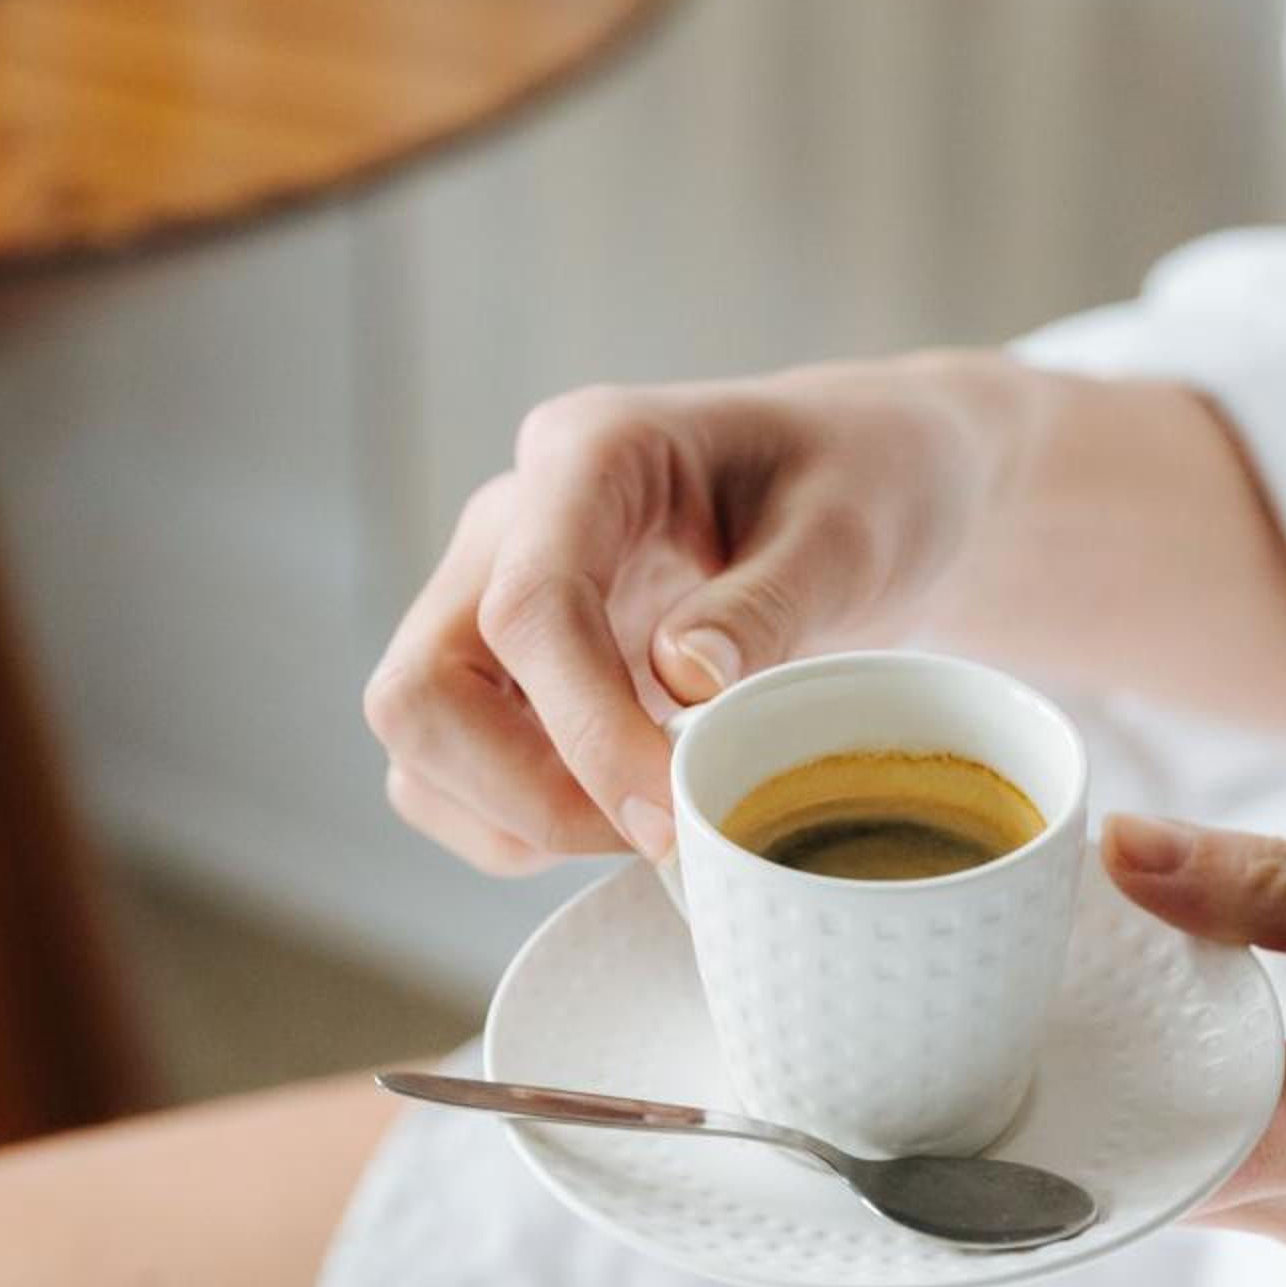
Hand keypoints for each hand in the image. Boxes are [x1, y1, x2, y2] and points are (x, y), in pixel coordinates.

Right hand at [366, 355, 1012, 872]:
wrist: (865, 486)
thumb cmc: (861, 488)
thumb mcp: (849, 531)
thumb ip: (766, 602)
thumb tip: (682, 680)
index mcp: (590, 453)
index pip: (529, 606)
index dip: (587, 731)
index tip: (674, 812)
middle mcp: (511, 522)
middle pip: (422, 689)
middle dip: (527, 793)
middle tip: (662, 833)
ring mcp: (489, 596)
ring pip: (420, 746)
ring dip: (521, 819)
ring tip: (662, 822)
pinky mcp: (500, 669)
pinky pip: (452, 777)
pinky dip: (525, 826)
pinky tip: (634, 809)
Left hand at [1100, 814, 1285, 1285]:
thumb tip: (1125, 855)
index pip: (1123, 1136)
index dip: (1056, 1055)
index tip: (1024, 971)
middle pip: (1155, 1155)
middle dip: (1106, 1057)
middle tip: (1072, 945)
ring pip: (1218, 1170)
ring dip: (1184, 1080)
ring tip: (1160, 965)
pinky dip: (1253, 1109)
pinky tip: (1261, 1028)